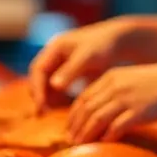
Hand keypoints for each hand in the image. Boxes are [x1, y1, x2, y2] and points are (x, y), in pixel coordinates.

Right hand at [29, 16, 151, 108]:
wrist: (120, 42)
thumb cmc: (104, 46)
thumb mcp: (88, 57)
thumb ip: (71, 70)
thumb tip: (53, 86)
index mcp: (55, 47)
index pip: (38, 69)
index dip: (37, 87)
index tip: (40, 104)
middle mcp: (54, 56)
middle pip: (39, 78)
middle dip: (39, 95)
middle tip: (41, 114)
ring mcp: (61, 65)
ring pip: (47, 85)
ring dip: (47, 99)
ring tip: (50, 115)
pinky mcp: (70, 74)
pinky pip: (58, 89)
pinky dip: (58, 100)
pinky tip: (64, 111)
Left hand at [67, 63, 156, 142]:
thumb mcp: (130, 79)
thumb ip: (113, 90)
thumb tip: (99, 109)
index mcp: (110, 77)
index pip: (84, 97)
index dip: (74, 114)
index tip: (70, 126)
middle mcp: (114, 87)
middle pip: (86, 109)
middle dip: (76, 127)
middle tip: (70, 140)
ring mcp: (126, 99)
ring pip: (96, 119)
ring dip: (86, 134)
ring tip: (80, 145)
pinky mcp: (138, 112)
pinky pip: (116, 127)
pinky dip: (106, 137)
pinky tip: (102, 144)